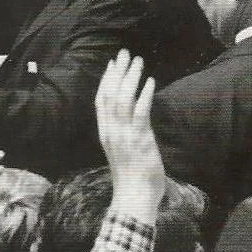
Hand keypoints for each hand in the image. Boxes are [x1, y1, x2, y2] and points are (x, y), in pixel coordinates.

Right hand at [95, 49, 163, 218]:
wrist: (133, 197)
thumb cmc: (130, 178)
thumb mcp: (120, 152)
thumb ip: (122, 134)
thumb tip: (130, 120)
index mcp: (105, 132)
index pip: (101, 100)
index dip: (106, 80)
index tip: (112, 64)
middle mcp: (111, 130)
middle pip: (110, 94)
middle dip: (117, 72)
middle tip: (124, 54)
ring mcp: (124, 134)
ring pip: (123, 98)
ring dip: (130, 78)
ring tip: (138, 62)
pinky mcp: (140, 139)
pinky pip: (140, 112)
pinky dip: (144, 95)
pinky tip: (150, 82)